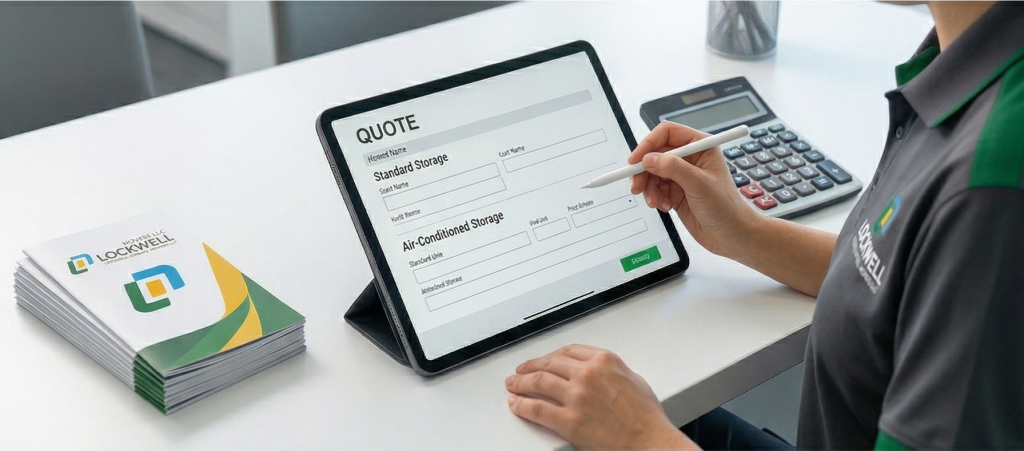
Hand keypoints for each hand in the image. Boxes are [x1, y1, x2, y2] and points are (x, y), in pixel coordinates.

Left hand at [506, 344, 697, 449]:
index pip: (568, 351)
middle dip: (530, 366)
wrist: (649, 441)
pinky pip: (536, 409)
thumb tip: (598, 370)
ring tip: (513, 384)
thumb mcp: (633, 379)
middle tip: (521, 370)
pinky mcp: (568, 420)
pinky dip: (522, 405)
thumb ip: (611, 369)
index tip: (545, 359)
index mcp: (604, 361)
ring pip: (538, 382)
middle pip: (549, 364)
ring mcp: (576, 397)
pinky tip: (516, 404)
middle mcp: (587, 374)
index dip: (551, 355)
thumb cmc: (646, 416)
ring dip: (520, 383)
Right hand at [628, 122, 763, 257]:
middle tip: (637, 186)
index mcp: (701, 146)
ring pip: (652, 173)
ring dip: (649, 187)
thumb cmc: (726, 208)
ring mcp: (682, 175)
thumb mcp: (699, 184)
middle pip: (655, 154)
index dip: (648, 144)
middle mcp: (690, 158)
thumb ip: (673, 168)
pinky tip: (665, 206)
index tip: (636, 160)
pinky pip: (655, 188)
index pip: (667, 134)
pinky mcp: (676, 192)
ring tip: (655, 202)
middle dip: (644, 170)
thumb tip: (649, 159)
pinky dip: (654, 197)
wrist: (732, 236)